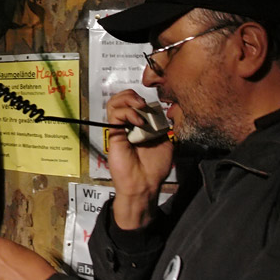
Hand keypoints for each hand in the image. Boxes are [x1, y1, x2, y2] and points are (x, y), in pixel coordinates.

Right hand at [105, 90, 172, 228]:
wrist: (144, 183)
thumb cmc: (154, 167)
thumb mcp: (166, 143)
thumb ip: (164, 128)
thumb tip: (164, 114)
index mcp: (137, 126)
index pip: (132, 102)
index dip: (142, 99)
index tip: (154, 107)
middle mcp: (126, 125)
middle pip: (121, 98)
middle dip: (133, 95)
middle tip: (144, 105)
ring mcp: (118, 128)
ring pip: (114, 102)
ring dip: (128, 99)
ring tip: (140, 107)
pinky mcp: (113, 133)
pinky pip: (114, 113)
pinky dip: (128, 112)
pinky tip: (139, 122)